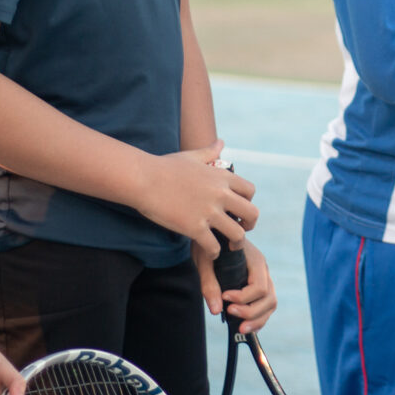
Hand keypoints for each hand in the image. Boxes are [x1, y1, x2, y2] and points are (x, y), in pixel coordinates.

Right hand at [134, 140, 258, 257]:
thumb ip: (210, 152)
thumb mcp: (191, 156)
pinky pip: (214, 246)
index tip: (240, 209)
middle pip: (252, 213)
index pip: (250, 191)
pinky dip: (215, 252)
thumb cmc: (164, 167)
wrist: (143, 179)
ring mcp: (208, 211)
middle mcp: (220, 194)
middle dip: (250, 224)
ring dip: (237, 242)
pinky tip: (210, 251)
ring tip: (231, 246)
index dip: (248, 202)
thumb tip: (221, 142)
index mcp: (221, 176)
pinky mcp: (194, 227)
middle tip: (242, 229)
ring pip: (238, 233)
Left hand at [198, 239, 277, 332]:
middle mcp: (263, 270)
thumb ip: (210, 284)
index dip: (244, 298)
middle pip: (269, 298)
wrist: (211, 233)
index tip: (225, 298)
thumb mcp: (204, 261)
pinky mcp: (257, 286)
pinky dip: (257, 318)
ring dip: (257, 319)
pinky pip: (265, 305)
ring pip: (270, 303)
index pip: (259, 287)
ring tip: (240, 328)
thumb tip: (216, 310)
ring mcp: (262, 278)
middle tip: (230, 314)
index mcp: (255, 261)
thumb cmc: (208, 244)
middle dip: (252, 312)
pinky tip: (244, 325)